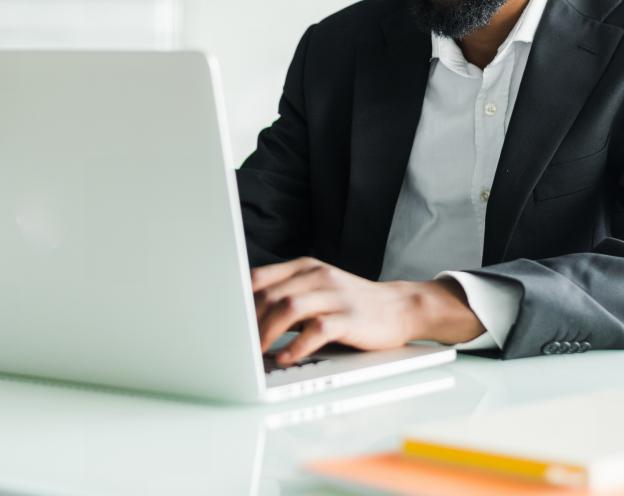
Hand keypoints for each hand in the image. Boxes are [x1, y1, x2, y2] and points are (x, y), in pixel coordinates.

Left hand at [251, 257, 485, 363]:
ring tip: (255, 352)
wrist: (400, 306)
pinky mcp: (349, 317)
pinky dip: (297, 345)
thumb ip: (287, 293)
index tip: (223, 319)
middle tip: (235, 343)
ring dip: (267, 332)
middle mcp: (318, 276)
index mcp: (305, 267)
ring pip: (289, 308)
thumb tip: (246, 314)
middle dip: (248, 321)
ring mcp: (335, 295)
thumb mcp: (318, 287)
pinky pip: (317, 329)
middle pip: (270, 294)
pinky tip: (286, 357)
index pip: (260, 277)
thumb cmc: (352, 301)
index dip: (238, 298)